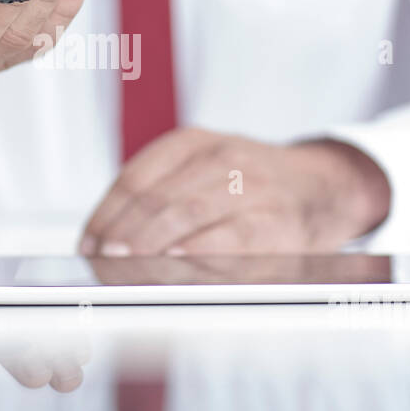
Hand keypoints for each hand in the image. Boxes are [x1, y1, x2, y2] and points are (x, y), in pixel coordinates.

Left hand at [78, 128, 390, 256]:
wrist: (322, 187)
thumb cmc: (248, 189)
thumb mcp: (203, 172)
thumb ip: (158, 197)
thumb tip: (101, 242)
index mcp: (192, 143)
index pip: (135, 178)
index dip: (106, 215)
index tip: (87, 244)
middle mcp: (222, 156)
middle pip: (158, 198)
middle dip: (124, 235)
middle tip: (102, 262)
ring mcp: (252, 186)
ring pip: (189, 214)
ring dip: (152, 245)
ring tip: (126, 267)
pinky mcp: (278, 220)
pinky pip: (232, 237)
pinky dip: (200, 252)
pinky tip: (177, 264)